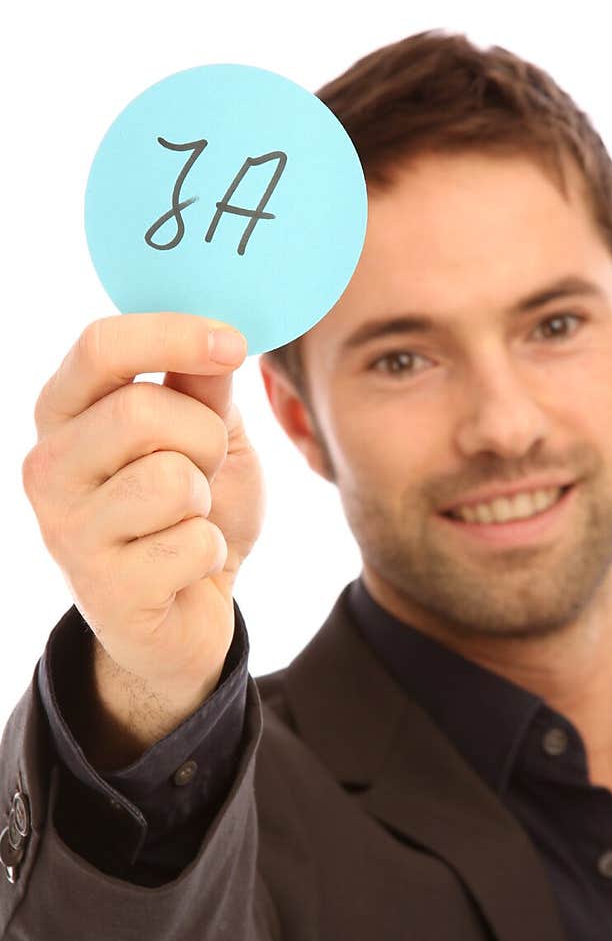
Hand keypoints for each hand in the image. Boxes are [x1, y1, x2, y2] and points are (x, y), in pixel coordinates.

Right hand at [22, 312, 265, 757]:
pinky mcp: (106, 589)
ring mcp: (68, 531)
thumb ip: (203, 383)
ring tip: (188, 518)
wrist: (190, 612)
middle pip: (141, 410)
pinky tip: (186, 566)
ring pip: (171, 478)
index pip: (99, 345)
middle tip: (204, 467)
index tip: (233, 343)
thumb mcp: (207, 433)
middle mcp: (49, 465)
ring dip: (206, 500)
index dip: (173, 334)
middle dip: (203, 436)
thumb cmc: (191, 509)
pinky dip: (211, 551)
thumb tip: (220, 328)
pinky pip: (192, 543)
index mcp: (65, 411)